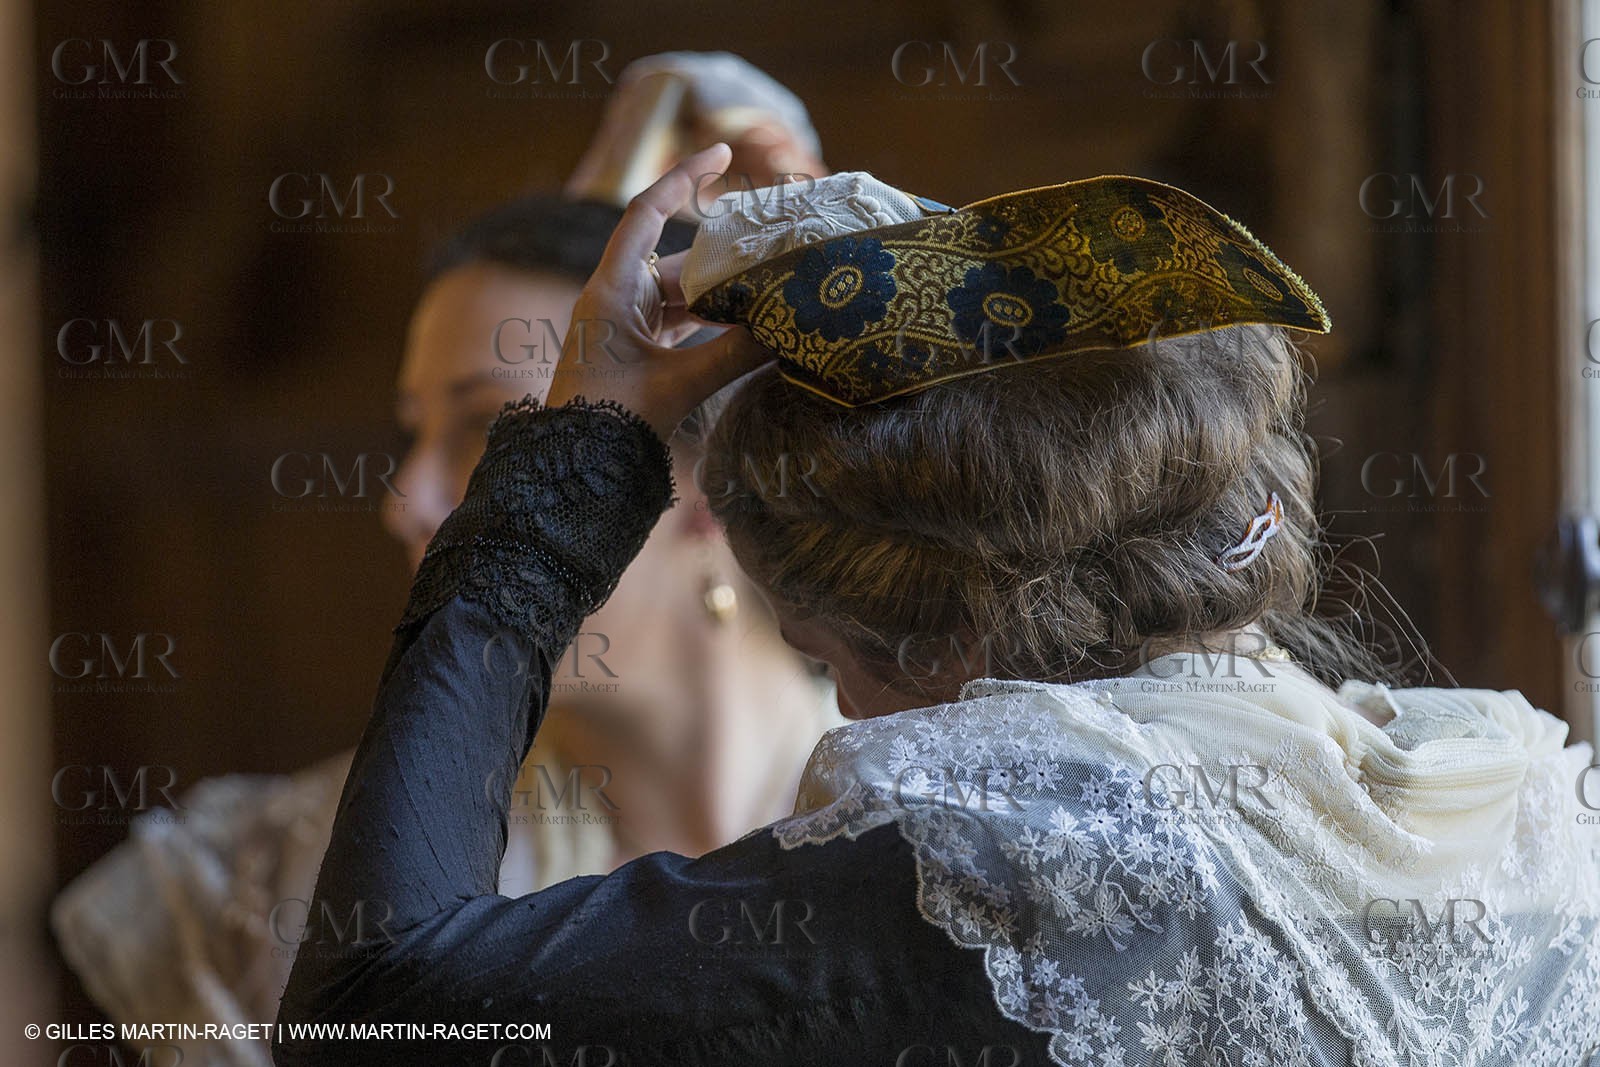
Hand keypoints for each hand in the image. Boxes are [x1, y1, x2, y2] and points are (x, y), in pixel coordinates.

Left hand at [546, 143, 772, 439]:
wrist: (574, 467)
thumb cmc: (611, 421)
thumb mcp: (680, 385)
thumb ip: (734, 355)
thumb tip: (786, 331)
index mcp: (611, 289)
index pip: (646, 213)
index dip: (683, 178)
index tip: (720, 153)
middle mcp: (614, 297)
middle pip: (678, 260)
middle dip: (727, 261)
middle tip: (777, 255)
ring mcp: (623, 323)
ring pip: (682, 294)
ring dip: (723, 298)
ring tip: (772, 295)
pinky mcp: (633, 349)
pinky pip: (678, 321)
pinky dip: (709, 323)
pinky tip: (746, 328)